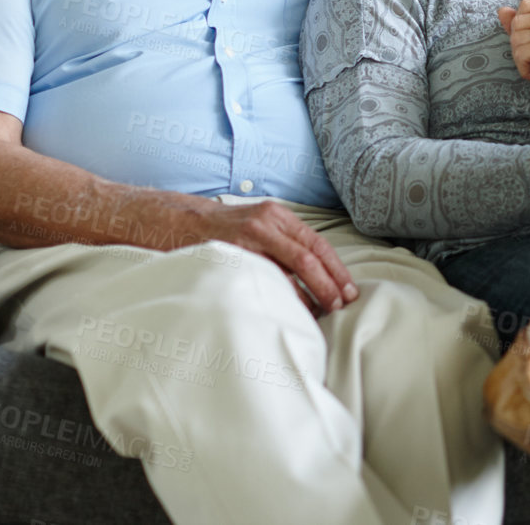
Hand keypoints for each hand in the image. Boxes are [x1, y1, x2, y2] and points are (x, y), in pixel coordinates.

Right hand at [192, 198, 357, 317]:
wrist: (180, 222)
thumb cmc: (226, 230)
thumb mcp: (260, 225)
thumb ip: (284, 243)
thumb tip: (317, 275)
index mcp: (278, 216)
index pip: (318, 244)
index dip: (337, 269)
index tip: (349, 290)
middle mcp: (267, 223)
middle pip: (308, 257)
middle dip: (328, 284)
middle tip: (339, 305)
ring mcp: (248, 239)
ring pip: (289, 270)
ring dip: (307, 295)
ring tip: (317, 313)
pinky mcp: (231, 255)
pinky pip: (263, 279)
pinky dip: (280, 296)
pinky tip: (287, 310)